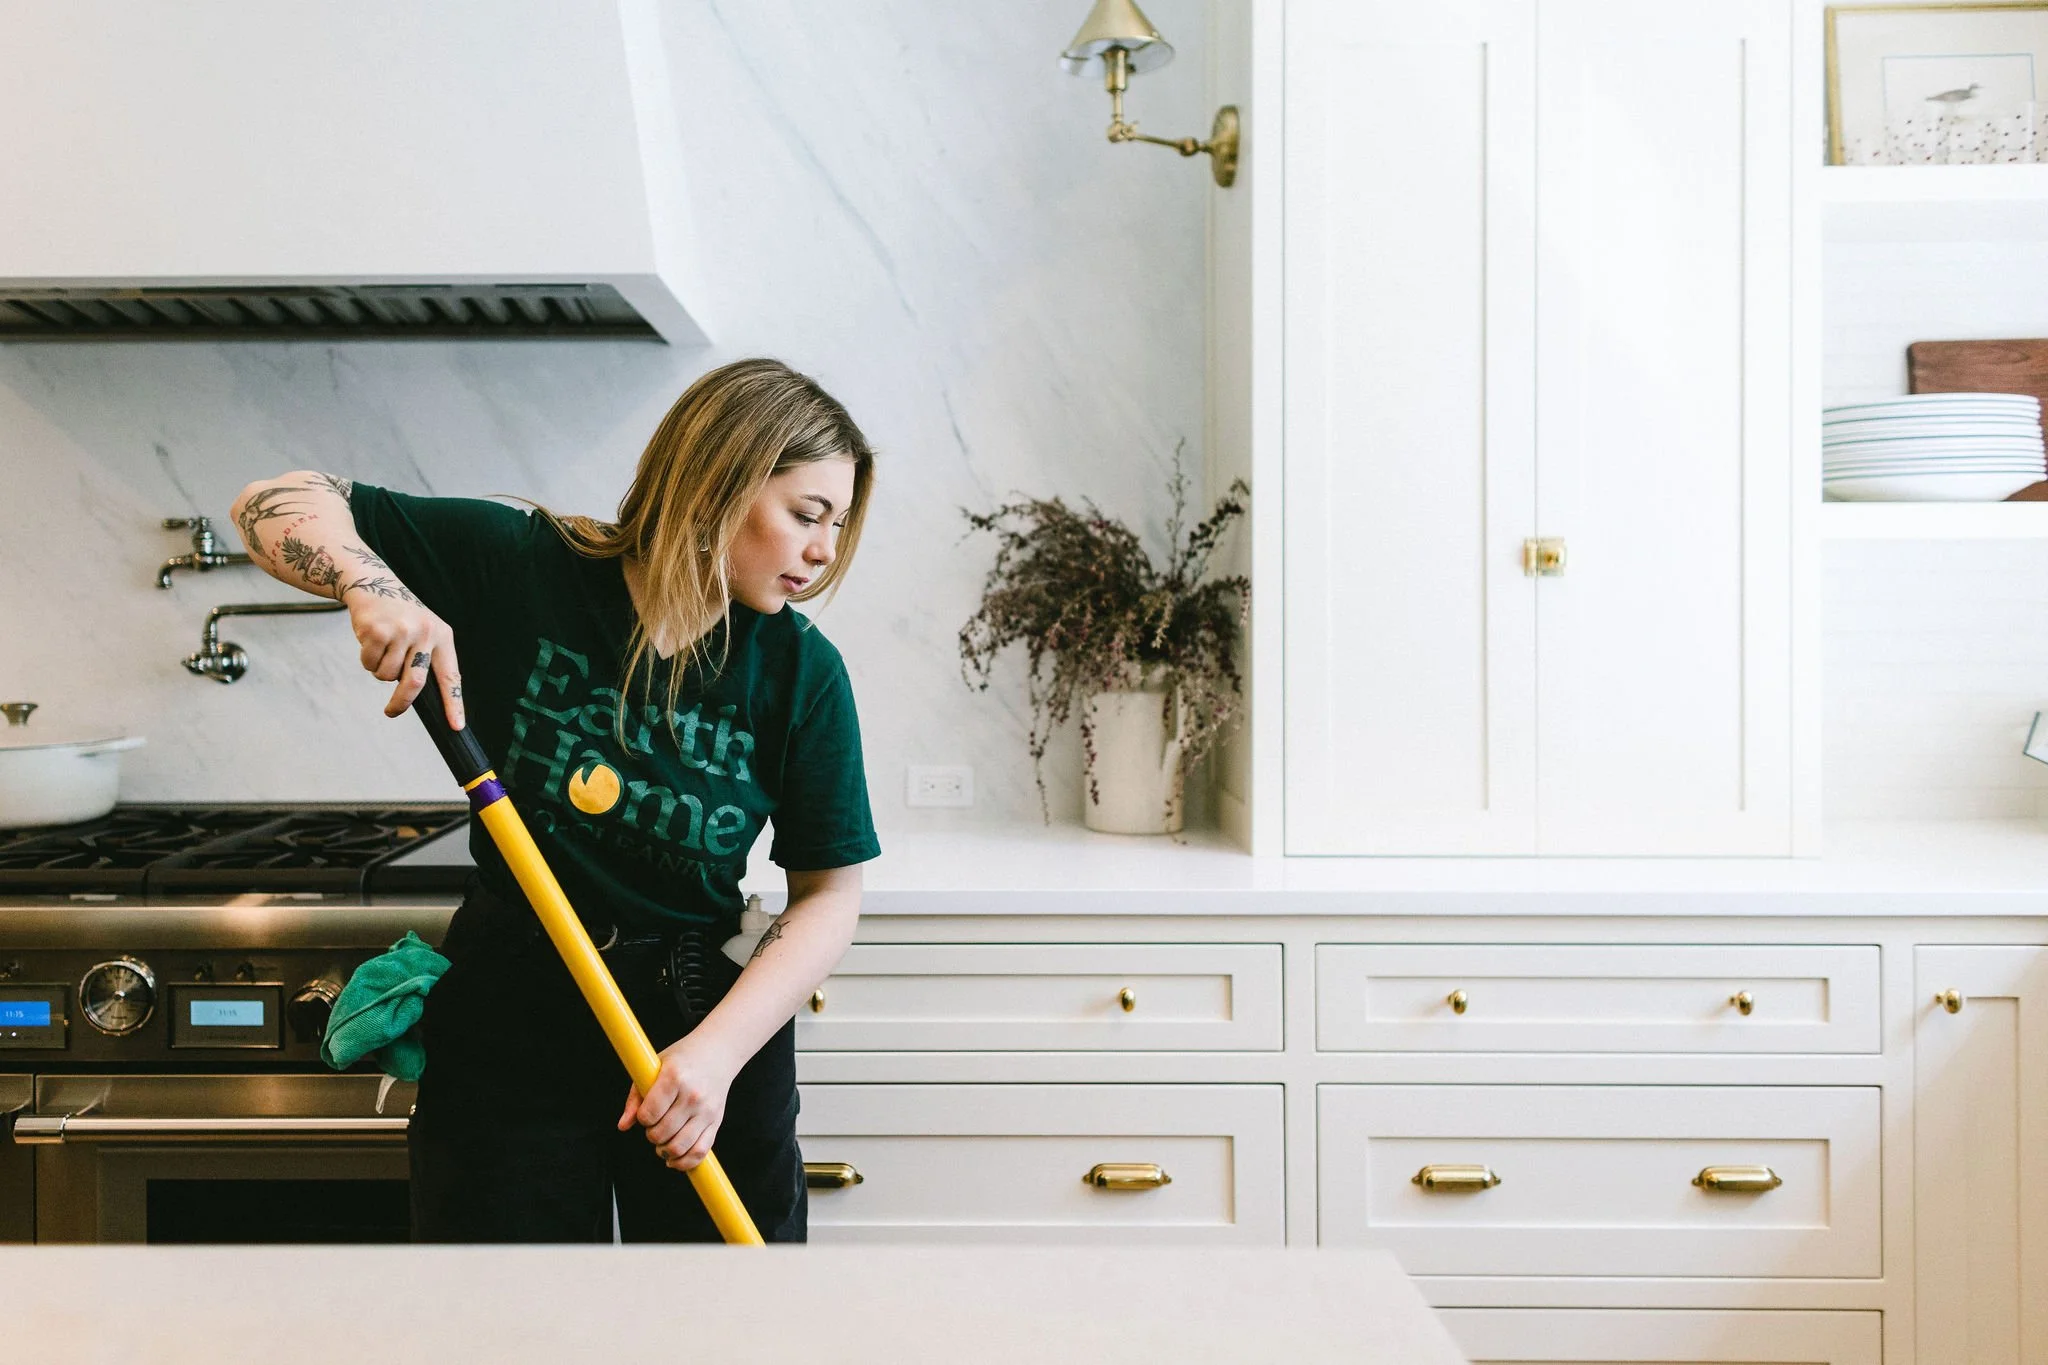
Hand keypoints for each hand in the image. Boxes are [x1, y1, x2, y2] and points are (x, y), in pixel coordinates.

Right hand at [346, 591, 464, 727]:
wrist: (373, 583)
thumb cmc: (401, 615)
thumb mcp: (425, 629)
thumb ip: (427, 657)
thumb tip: (421, 695)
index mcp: (442, 636)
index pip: (450, 676)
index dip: (454, 703)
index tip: (456, 726)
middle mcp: (424, 633)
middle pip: (415, 682)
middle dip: (402, 702)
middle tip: (392, 712)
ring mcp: (400, 631)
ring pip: (387, 675)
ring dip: (380, 671)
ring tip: (383, 649)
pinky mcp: (376, 631)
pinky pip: (369, 664)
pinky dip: (367, 660)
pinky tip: (370, 641)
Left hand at [617, 1032, 738, 1171]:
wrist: (717, 1052)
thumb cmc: (682, 1059)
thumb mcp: (654, 1069)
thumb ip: (636, 1098)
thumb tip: (623, 1126)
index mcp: (674, 1078)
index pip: (649, 1114)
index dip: (642, 1119)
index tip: (645, 1113)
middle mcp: (692, 1095)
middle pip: (662, 1133)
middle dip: (652, 1135)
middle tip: (653, 1126)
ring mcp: (706, 1110)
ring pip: (679, 1147)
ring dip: (664, 1151)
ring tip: (662, 1143)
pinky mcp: (717, 1121)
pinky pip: (700, 1152)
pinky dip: (684, 1162)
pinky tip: (674, 1159)